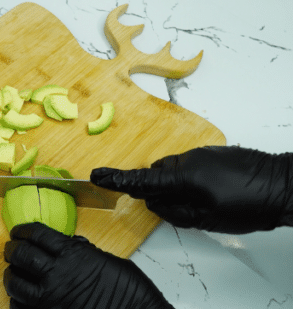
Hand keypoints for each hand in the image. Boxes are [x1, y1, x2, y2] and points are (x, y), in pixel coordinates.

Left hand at [4, 223, 172, 308]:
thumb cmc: (131, 292)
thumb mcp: (106, 260)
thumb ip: (82, 251)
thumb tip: (70, 245)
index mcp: (73, 255)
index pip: (37, 234)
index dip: (24, 230)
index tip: (19, 232)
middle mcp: (58, 275)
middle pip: (21, 255)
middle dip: (12, 249)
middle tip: (12, 249)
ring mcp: (52, 300)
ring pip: (15, 283)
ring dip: (11, 276)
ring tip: (14, 273)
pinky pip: (21, 308)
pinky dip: (18, 302)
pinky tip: (22, 298)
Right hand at [91, 146, 292, 233]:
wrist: (285, 186)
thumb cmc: (250, 205)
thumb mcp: (208, 219)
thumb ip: (176, 212)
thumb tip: (155, 205)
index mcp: (183, 175)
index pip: (142, 178)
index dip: (118, 180)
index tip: (97, 176)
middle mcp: (188, 158)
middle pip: (159, 173)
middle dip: (158, 189)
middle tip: (172, 207)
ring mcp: (202, 153)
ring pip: (175, 169)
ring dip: (177, 184)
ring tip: (202, 203)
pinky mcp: (214, 153)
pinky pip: (191, 164)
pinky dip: (191, 178)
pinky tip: (212, 192)